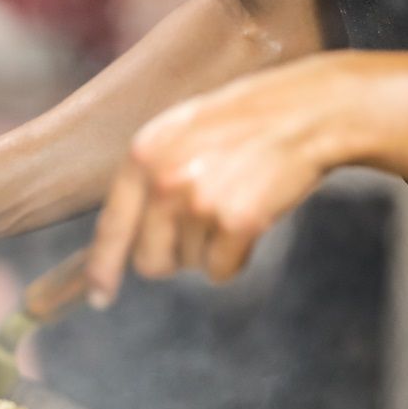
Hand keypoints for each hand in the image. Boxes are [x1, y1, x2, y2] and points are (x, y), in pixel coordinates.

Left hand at [85, 54, 359, 305]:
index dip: (102, 268)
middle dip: (171, 257)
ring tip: (234, 202)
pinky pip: (220, 271)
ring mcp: (198, 203)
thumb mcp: (179, 132)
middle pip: (149, 260)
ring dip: (211, 247)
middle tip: (200, 229)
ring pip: (190, 264)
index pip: (111, 226)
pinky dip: (236, 258)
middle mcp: (162, 181)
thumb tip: (126, 234)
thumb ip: (148, 176)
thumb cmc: (244, 122)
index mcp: (142, 156)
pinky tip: (251, 219)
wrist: (308, 111)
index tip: (99, 297)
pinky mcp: (237, 222)